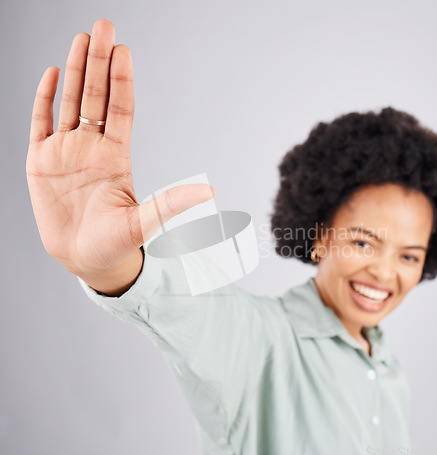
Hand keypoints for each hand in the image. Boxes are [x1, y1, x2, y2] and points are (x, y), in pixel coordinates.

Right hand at [26, 18, 213, 275]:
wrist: (86, 259)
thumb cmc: (116, 244)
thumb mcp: (145, 222)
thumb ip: (172, 203)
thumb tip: (211, 190)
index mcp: (116, 157)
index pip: (120, 109)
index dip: (121, 80)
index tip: (124, 51)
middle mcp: (92, 148)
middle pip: (95, 96)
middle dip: (97, 62)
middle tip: (103, 27)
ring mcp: (66, 152)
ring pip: (69, 102)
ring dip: (74, 71)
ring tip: (80, 39)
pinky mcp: (40, 163)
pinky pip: (40, 123)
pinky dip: (44, 99)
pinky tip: (51, 74)